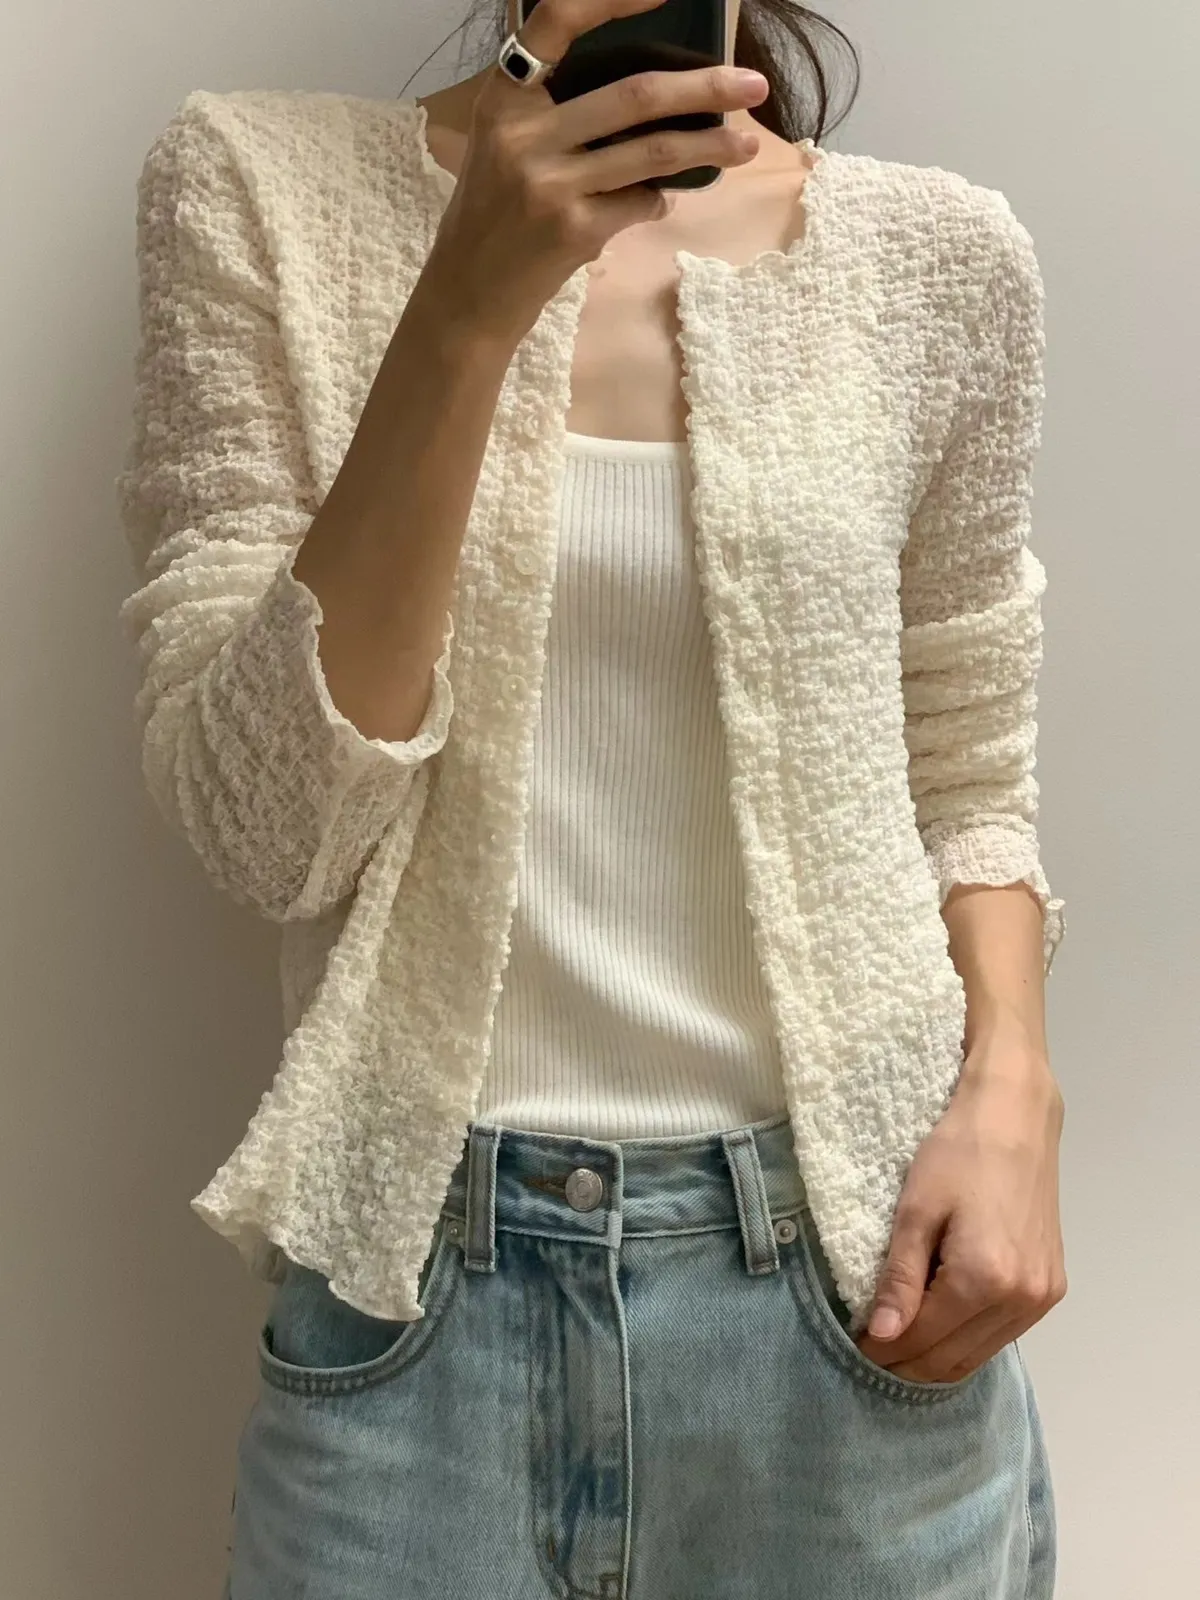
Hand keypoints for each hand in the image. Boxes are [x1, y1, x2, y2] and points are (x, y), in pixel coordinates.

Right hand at [424, 0, 769, 340]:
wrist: (469, 293)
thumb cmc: (493, 214)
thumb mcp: (504, 145)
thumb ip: (554, 112)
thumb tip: (649, 95)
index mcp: (505, 99)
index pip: (556, 22)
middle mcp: (525, 134)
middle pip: (635, 94)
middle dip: (704, 88)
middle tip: (752, 84)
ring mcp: (550, 185)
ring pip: (653, 154)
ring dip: (710, 148)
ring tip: (747, 144)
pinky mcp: (573, 231)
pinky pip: (641, 205)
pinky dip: (659, 203)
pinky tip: (661, 204)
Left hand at [857, 1024, 1067, 1382]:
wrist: (1015, 1117)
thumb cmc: (958, 1152)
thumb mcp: (916, 1211)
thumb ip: (900, 1279)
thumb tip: (882, 1336)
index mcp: (985, 1281)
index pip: (924, 1340)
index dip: (885, 1349)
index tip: (854, 1344)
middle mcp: (1021, 1300)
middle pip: (954, 1358)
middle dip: (909, 1362)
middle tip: (872, 1348)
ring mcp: (1043, 1298)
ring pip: (981, 1353)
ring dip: (939, 1356)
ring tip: (900, 1339)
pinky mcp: (1052, 1287)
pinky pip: (1003, 1333)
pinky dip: (969, 1338)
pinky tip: (943, 1324)